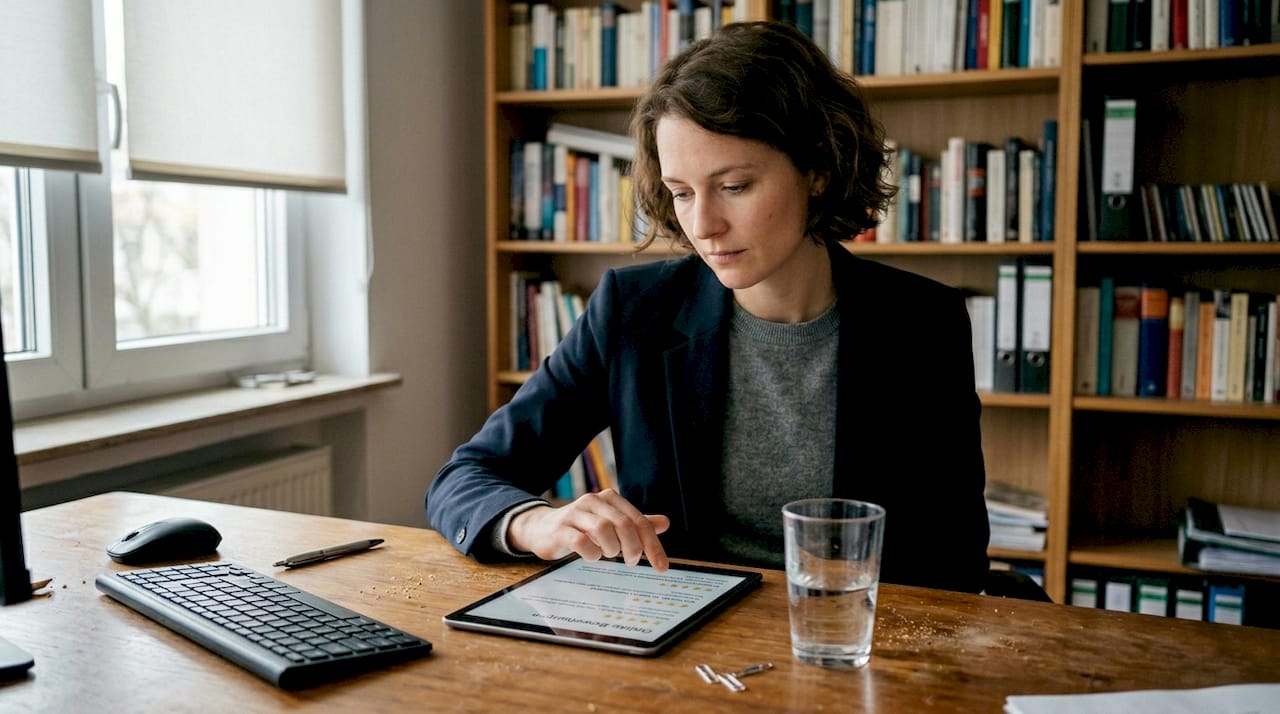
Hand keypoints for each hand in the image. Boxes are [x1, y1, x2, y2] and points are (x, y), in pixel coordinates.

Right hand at [508, 489, 670, 571]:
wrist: (542, 528)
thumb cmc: (582, 527)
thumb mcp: (611, 524)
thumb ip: (635, 524)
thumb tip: (665, 523)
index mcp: (609, 499)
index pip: (638, 520)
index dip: (652, 544)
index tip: (661, 566)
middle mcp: (593, 501)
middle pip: (623, 524)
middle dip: (633, 547)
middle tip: (631, 561)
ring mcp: (575, 514)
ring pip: (603, 529)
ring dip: (611, 548)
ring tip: (607, 554)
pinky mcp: (560, 529)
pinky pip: (581, 542)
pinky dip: (591, 553)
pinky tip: (591, 556)